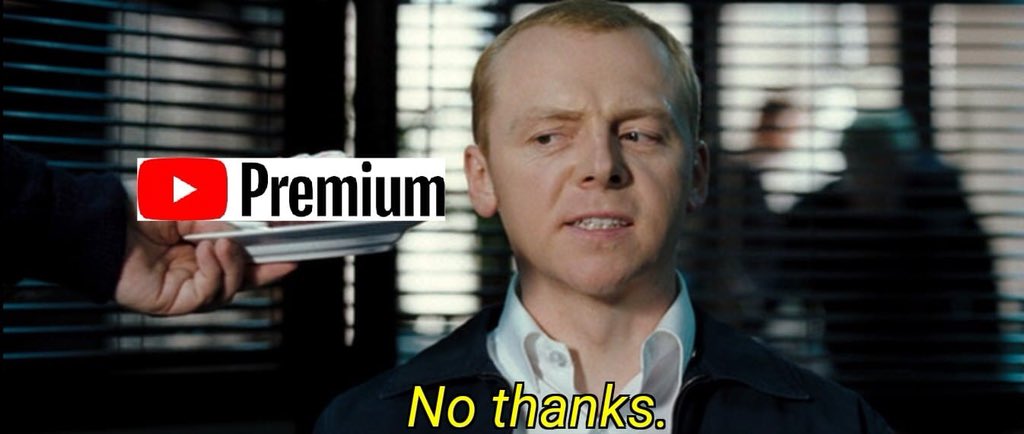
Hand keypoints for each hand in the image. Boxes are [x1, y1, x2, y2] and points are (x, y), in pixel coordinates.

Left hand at [114, 220, 296, 314]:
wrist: (103, 224)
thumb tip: (252, 230)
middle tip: (287, 256)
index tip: (294, 244)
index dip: (270, 252)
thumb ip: (226, 213)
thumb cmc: (140, 206)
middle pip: (245, 276)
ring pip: (232, 287)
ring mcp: (189, 285)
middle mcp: (198, 266)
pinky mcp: (177, 301)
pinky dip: (215, 272)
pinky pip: (210, 294)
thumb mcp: (194, 198)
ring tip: (222, 243)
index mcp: (203, 241)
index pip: (245, 252)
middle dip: (269, 268)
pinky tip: (205, 252)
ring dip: (234, 264)